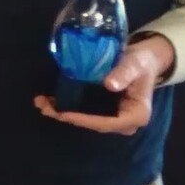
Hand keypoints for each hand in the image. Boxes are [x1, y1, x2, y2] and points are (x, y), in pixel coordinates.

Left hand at [34, 35, 174, 135]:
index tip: (64, 114)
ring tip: (41, 103)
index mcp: (136, 116)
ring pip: (86, 120)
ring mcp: (114, 118)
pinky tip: (50, 101)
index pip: (106, 123)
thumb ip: (124, 73)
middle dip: (66, 117)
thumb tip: (110, 85)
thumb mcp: (135, 63)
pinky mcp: (105, 112)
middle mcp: (124, 122)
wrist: (144, 60)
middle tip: (43, 106)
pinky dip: (67, 107)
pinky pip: (85, 113)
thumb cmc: (141, 62)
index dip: (84, 120)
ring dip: (62, 113)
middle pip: (93, 124)